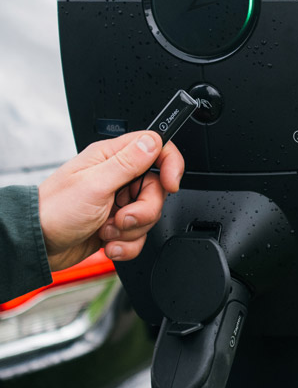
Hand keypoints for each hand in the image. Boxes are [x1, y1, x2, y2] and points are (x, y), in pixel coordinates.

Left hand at [38, 132, 184, 270]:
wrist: (37, 246)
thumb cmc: (54, 211)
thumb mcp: (94, 184)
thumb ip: (127, 163)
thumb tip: (153, 141)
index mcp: (112, 158)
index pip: (156, 148)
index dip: (170, 164)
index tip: (170, 184)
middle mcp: (117, 177)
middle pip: (157, 188)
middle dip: (145, 210)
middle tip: (123, 217)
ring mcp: (118, 202)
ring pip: (150, 214)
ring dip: (132, 230)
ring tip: (108, 230)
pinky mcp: (117, 224)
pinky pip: (140, 235)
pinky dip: (127, 244)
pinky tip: (109, 243)